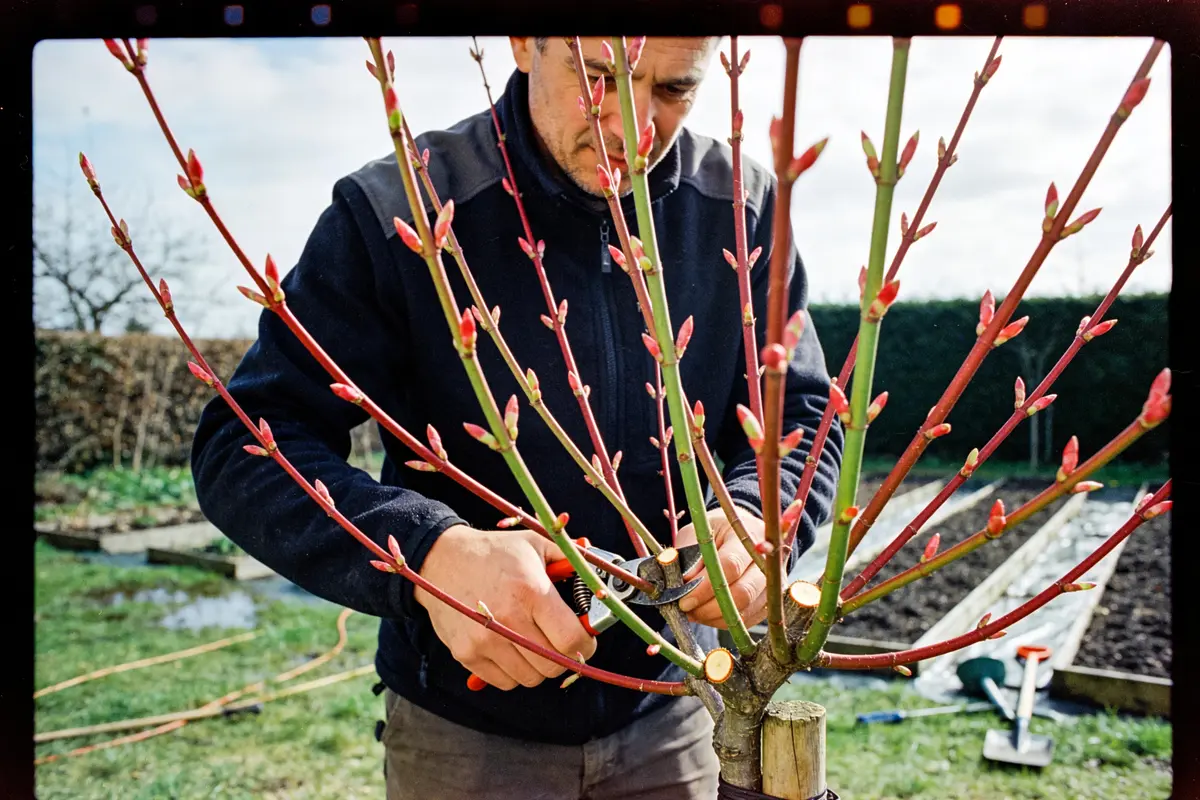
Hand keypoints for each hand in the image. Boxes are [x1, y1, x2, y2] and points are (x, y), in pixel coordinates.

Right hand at [413, 525, 597, 689]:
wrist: (441, 560)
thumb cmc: (494, 552)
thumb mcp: (536, 543)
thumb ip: (572, 560)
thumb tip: (601, 580)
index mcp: (531, 591)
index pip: (572, 640)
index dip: (586, 646)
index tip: (585, 640)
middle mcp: (508, 619)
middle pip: (554, 665)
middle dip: (564, 656)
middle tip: (559, 642)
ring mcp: (485, 640)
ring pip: (531, 678)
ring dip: (539, 666)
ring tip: (533, 642)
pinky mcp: (466, 654)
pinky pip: (506, 682)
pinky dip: (514, 672)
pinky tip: (511, 648)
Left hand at [674, 508, 768, 628]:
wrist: (738, 534)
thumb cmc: (713, 534)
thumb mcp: (697, 535)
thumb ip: (690, 557)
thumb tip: (685, 585)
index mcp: (748, 534)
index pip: (730, 565)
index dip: (705, 587)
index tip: (684, 600)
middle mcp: (768, 558)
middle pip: (743, 592)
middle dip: (710, 607)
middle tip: (687, 610)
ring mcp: (774, 581)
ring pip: (746, 609)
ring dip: (715, 617)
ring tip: (694, 613)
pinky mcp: (771, 599)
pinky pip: (748, 619)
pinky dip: (725, 621)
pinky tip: (708, 615)